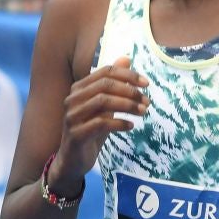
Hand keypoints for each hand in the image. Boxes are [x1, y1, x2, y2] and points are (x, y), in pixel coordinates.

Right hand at [52, 57, 149, 189]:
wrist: (73, 160)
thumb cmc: (91, 130)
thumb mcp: (105, 106)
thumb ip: (114, 83)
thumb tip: (127, 58)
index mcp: (79, 88)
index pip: (105, 72)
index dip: (127, 75)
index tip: (146, 83)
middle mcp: (72, 99)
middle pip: (105, 85)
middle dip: (129, 91)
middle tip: (146, 101)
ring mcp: (72, 116)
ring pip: (103, 102)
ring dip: (127, 105)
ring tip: (143, 112)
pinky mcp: (76, 134)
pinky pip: (101, 123)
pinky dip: (119, 123)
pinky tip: (131, 126)